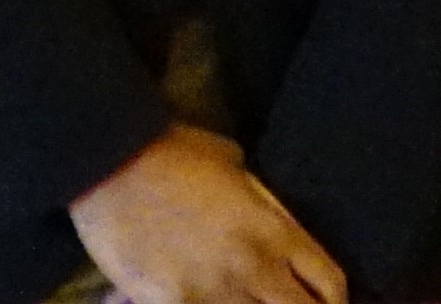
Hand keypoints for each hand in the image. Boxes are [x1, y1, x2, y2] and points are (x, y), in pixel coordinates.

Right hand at [66, 124, 341, 303]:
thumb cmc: (172, 151)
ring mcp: (212, 293)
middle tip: (281, 301)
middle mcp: (252, 268)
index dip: (333, 301)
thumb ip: (263, 203)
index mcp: (273, 230)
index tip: (324, 303)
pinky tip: (198, 297)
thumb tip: (277, 227)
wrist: (108, 160)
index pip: (329, 283)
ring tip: (238, 296)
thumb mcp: (234, 164)